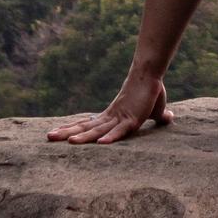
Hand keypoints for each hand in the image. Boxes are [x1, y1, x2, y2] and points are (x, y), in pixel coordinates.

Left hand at [47, 70, 173, 143]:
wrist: (152, 74)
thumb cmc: (152, 91)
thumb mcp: (154, 111)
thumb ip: (158, 117)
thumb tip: (170, 118)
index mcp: (111, 117)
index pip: (87, 124)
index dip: (72, 130)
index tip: (56, 134)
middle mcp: (111, 118)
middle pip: (84, 127)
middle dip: (66, 133)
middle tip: (47, 137)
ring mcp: (120, 118)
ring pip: (97, 130)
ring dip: (82, 136)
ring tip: (65, 142)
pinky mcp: (132, 119)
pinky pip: (119, 131)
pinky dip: (110, 137)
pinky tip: (100, 143)